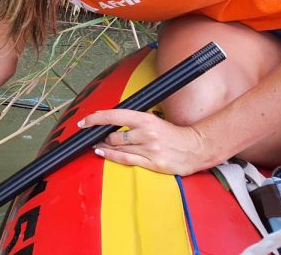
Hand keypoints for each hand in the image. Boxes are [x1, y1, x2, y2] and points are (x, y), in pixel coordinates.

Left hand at [79, 109, 219, 175]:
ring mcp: (149, 149)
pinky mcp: (152, 163)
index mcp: (146, 119)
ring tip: (97, 145)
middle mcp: (146, 133)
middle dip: (100, 136)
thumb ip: (134, 120)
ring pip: (117, 147)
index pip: (114, 116)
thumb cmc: (173, 134)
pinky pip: (125, 159)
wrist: (196, 147)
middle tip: (92, 136)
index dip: (95, 119)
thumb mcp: (153, 120)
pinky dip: (111, 156)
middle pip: (113, 135)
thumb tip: (111, 122)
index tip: (84, 121)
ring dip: (103, 147)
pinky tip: (102, 153)